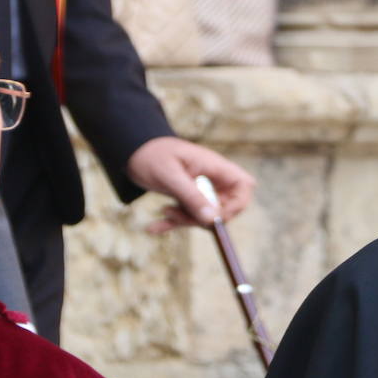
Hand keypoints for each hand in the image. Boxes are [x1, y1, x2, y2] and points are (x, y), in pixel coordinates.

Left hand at [125, 136, 254, 232]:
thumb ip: (192, 196)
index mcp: (215, 167)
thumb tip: (212, 219)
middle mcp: (213, 178)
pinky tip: (155, 227)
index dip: (238, 205)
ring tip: (164, 212)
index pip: (244, 186)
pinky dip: (174, 223)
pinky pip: (189, 216)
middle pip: (226, 206)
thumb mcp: (170, 176)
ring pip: (207, 215)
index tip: (216, 217)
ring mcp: (202, 189)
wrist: (133, 150)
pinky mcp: (189, 197)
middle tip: (180, 215)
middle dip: (205, 218)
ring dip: (186, 220)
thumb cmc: (152, 155)